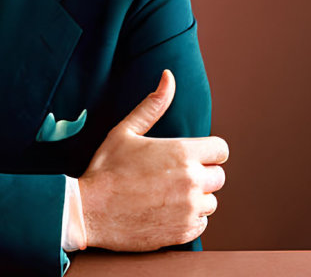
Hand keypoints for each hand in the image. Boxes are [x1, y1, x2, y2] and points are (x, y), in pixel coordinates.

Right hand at [78, 70, 227, 250]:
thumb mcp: (126, 131)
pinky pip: (201, 224)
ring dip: (196, 198)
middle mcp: (191, 181)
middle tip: (173, 175)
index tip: (193, 155)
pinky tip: (165, 211)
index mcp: (181, 153)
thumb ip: (153, 105)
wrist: (89, 211)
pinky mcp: (183, 232)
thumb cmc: (106, 168)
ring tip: (167, 194)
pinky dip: (188, 218)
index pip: (221, 150)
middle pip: (218, 177)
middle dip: (201, 174)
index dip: (208, 151)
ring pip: (211, 201)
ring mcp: (189, 209)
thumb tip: (168, 76)